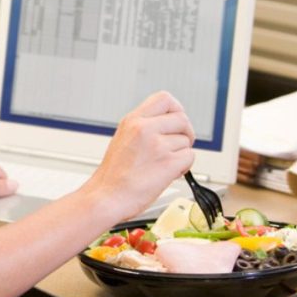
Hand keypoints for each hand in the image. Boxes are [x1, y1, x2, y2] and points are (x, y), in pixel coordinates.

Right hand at [84, 91, 195, 220]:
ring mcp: (157, 145)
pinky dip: (183, 167)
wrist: (106, 197)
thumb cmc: (113, 174)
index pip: (165, 98)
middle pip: (182, 118)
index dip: (176, 109)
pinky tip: (167, 173)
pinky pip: (189, 158)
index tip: (175, 122)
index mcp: (132, 120)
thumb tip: (169, 126)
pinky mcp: (167, 163)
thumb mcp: (123, 138)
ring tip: (163, 164)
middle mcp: (144, 128)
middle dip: (185, 133)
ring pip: (187, 141)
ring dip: (181, 154)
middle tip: (177, 145)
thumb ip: (144, 127)